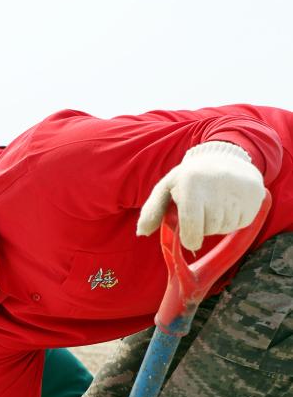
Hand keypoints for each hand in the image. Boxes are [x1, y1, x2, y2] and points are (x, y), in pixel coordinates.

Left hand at [137, 141, 265, 250]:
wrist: (225, 157)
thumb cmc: (190, 178)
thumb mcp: (167, 188)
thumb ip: (152, 211)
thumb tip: (142, 232)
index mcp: (190, 183)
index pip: (192, 226)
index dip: (190, 239)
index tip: (190, 239)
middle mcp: (215, 184)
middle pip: (209, 230)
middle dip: (203, 228)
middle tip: (202, 209)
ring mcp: (237, 189)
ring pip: (225, 227)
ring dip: (218, 223)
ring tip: (215, 203)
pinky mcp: (254, 194)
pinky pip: (242, 223)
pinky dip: (234, 219)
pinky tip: (229, 202)